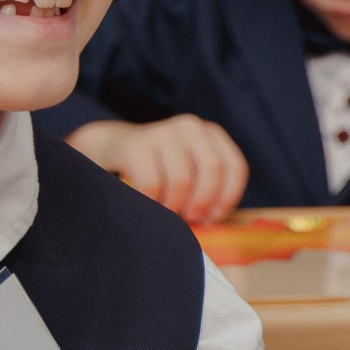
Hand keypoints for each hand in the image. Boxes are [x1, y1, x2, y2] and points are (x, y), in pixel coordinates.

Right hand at [68, 116, 248, 223]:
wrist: (115, 147)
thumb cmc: (161, 167)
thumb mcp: (190, 168)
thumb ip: (207, 187)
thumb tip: (218, 223)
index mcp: (211, 133)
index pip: (234, 166)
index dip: (228, 197)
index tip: (214, 217)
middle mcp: (190, 127)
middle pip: (212, 170)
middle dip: (202, 202)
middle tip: (190, 218)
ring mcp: (163, 132)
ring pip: (182, 180)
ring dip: (176, 206)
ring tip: (169, 212)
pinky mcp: (137, 144)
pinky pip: (152, 184)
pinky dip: (153, 203)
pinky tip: (151, 205)